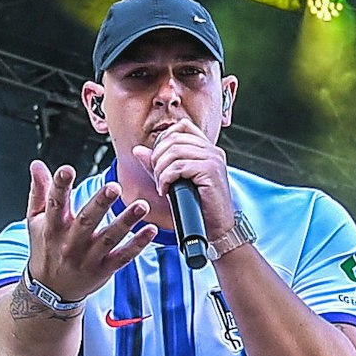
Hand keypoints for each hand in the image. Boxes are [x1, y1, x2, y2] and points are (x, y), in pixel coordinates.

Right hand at [24, 160, 157, 301]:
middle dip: (100, 204)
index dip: (60, 186)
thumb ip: (39, 192)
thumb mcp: (36, 221)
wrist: (50, 290)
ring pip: (109, 238)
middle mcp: (71, 243)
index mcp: (53, 228)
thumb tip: (37, 164)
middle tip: (114, 187)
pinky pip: (123, 257)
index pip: (55, 205)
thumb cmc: (45, 248)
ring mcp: (89, 258)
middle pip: (86, 221)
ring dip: (126, 222)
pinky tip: (151, 230)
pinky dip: (138, 244)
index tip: (66, 170)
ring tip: (142, 205)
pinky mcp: (104, 269)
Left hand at [132, 121, 235, 237]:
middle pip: (174, 138)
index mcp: (207, 149)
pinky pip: (179, 166)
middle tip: (157, 177)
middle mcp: (212, 150)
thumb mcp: (174, 182)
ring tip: (162, 186)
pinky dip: (166, 179)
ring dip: (160, 170)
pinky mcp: (210, 171)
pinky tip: (166, 190)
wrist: (216, 228)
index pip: (182, 127)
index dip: (163, 140)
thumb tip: (138, 150)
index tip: (157, 161)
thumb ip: (158, 164)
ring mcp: (213, 159)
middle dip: (158, 157)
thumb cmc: (198, 207)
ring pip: (175, 151)